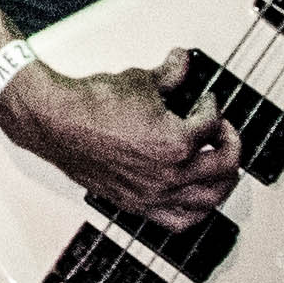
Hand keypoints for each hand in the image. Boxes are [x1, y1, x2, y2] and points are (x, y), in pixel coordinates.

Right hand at [0, 48, 242, 230]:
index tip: (206, 100)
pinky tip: (196, 198)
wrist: (54, 122)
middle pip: (222, 165)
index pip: (211, 124)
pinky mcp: (135, 203)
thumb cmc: (90, 105)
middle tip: (224, 132)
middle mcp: (169, 174)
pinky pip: (178, 220)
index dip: (212, 106)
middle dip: (229, 144)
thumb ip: (170, 74)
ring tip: (221, 168)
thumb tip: (183, 62)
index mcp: (176, 142)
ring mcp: (153, 194)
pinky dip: (195, 211)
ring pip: (208, 200)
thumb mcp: (139, 80)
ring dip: (222, 182)